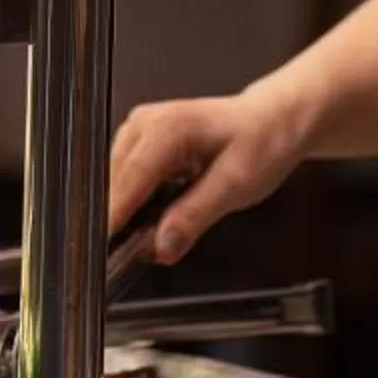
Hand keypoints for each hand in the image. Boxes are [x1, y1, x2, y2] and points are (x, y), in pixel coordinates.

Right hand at [108, 88, 306, 263]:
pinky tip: (156, 216)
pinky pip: (124, 179)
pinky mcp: (139, 141)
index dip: (112, 220)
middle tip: (145, 254)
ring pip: (114, 184)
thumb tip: (161, 246)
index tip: (105, 254)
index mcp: (167, 128)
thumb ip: (195, 216)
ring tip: (155, 236)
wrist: (272, 122)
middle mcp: (145, 123)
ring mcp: (138, 129)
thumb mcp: (236, 186)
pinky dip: (134, 203)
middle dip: (121, 222)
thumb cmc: (261, 143)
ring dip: (127, 214)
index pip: (126, 181)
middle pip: (114, 184)